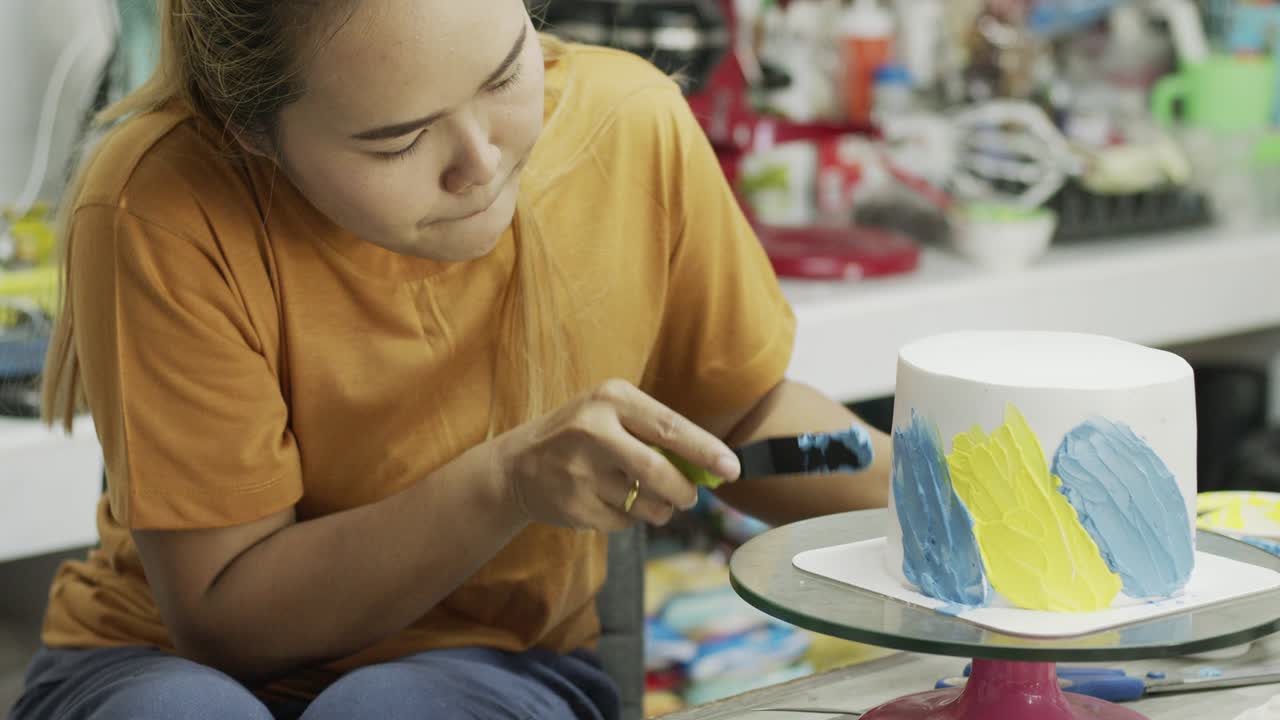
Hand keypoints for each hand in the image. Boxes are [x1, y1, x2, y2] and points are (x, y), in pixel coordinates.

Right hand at [495, 379, 740, 530]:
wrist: (518, 465)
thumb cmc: (582, 435)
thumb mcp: (611, 413)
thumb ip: (658, 433)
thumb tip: (713, 468)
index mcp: (611, 398)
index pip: (670, 427)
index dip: (706, 451)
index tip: (732, 469)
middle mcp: (593, 431)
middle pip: (660, 472)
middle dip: (685, 491)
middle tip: (690, 497)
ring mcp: (580, 471)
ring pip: (646, 504)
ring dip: (659, 509)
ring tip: (646, 497)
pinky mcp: (573, 505)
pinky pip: (623, 523)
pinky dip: (628, 519)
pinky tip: (610, 503)